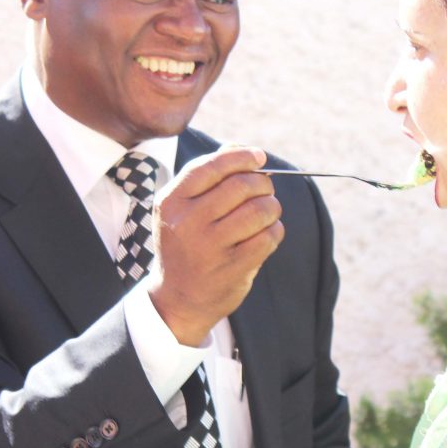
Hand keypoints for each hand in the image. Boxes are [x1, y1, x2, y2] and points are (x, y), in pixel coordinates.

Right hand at [147, 146, 284, 345]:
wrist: (177, 299)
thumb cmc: (186, 244)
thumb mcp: (182, 209)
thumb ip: (208, 176)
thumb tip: (241, 148)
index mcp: (171, 201)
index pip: (212, 166)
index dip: (242, 157)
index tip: (259, 158)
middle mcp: (187, 222)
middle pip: (241, 186)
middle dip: (262, 183)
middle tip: (265, 190)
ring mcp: (209, 247)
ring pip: (259, 210)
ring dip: (272, 207)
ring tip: (267, 213)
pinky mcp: (232, 268)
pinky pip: (268, 237)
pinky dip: (275, 231)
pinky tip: (266, 234)